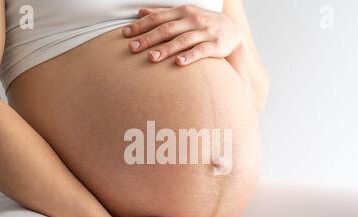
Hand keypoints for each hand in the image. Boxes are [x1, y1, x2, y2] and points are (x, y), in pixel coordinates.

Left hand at [123, 5, 242, 65]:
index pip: (158, 18)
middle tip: (132, 48)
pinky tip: (178, 63)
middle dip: (148, 38)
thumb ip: (163, 14)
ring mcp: (205, 32)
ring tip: (151, 58)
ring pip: (182, 40)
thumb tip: (140, 11)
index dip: (141, 25)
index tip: (125, 34)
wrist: (233, 30)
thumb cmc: (201, 24)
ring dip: (166, 49)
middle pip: (167, 29)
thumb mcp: (183, 15)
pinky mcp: (216, 45)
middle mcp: (192, 20)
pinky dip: (190, 57)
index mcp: (182, 11)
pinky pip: (201, 51)